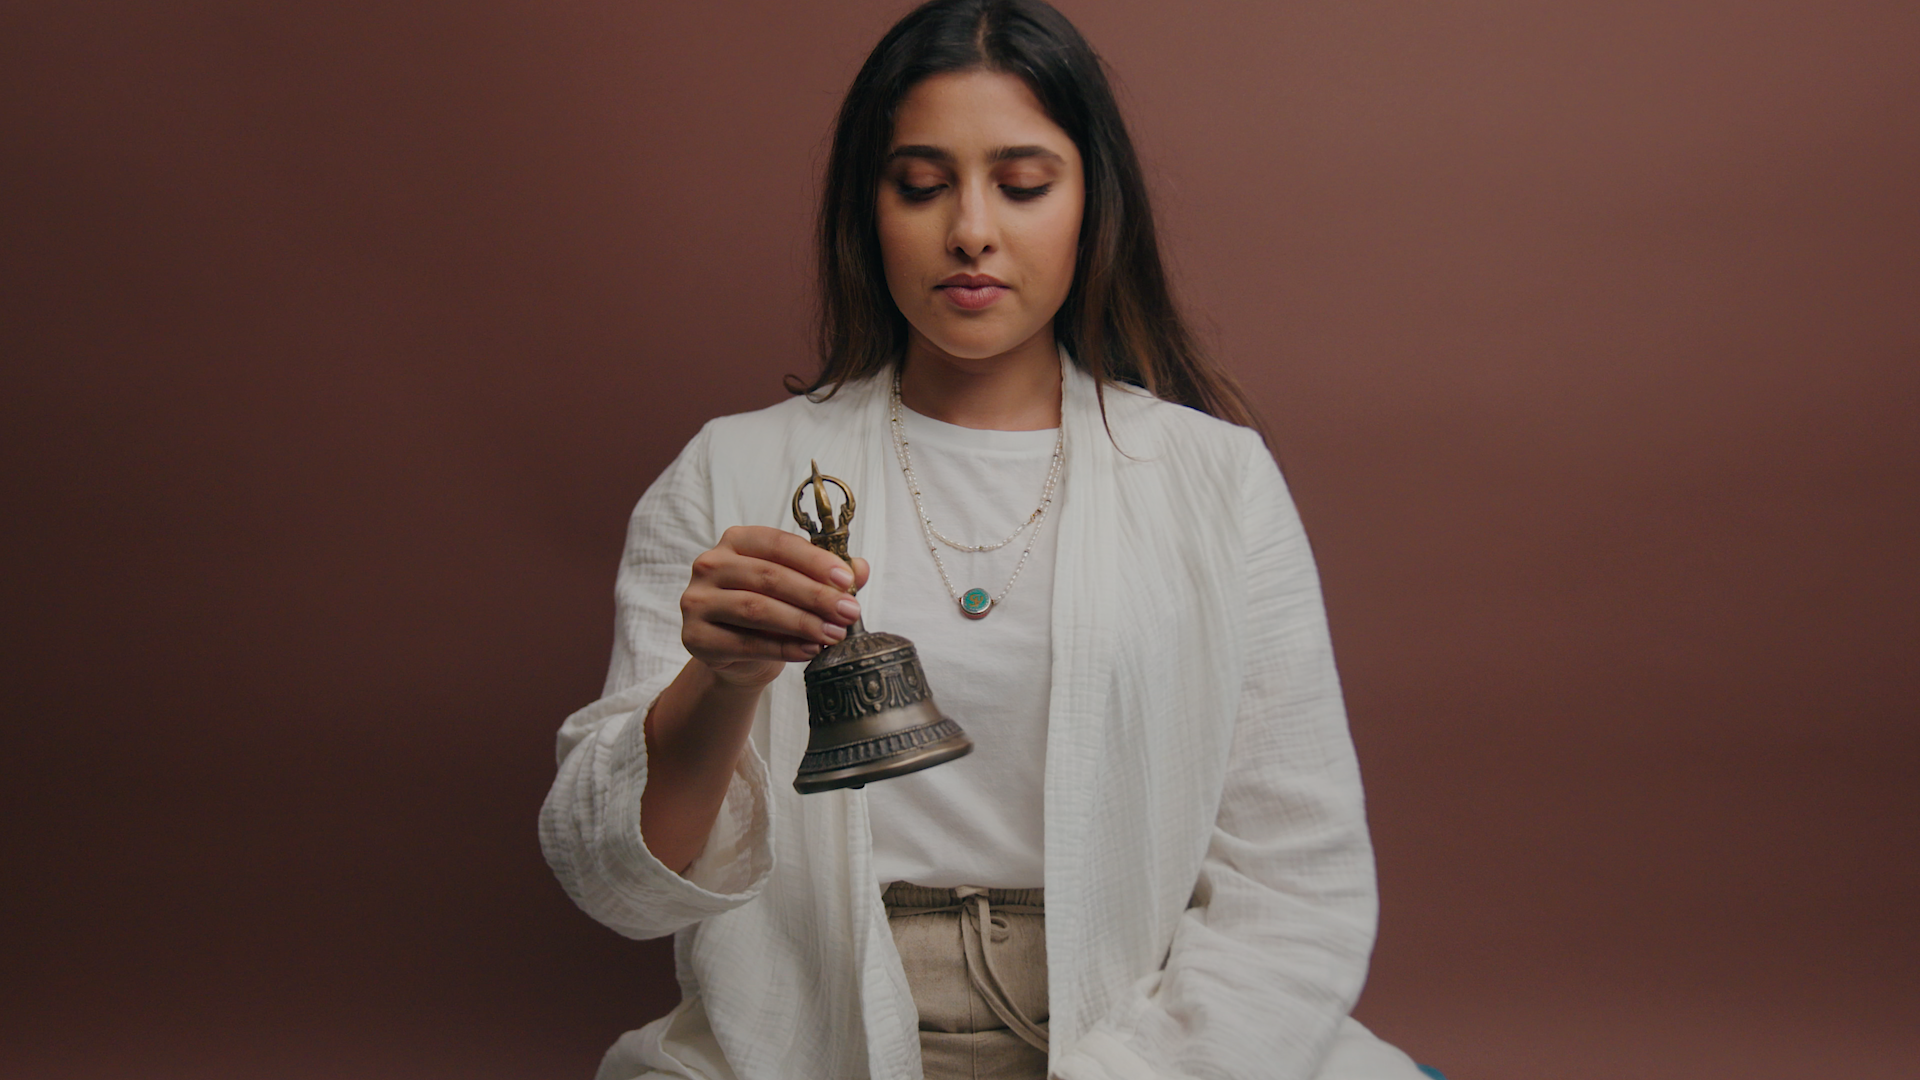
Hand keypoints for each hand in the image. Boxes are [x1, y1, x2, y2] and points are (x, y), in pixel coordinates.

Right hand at [680, 526, 869, 688]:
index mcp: (736, 540)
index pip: (778, 544)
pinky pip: (746, 642)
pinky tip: (809, 650)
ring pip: (757, 609)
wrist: (736, 654)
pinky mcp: (696, 637)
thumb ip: (827, 576)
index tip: (847, 580)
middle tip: (849, 612)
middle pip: (769, 577)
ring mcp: (697, 601)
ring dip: (802, 623)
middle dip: (815, 596)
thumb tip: (861, 568)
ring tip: (834, 634)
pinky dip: (783, 648)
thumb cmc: (769, 611)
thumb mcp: (798, 588)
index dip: (815, 561)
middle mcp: (710, 565)